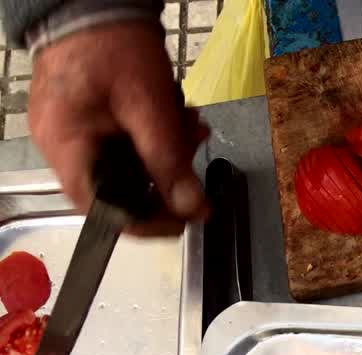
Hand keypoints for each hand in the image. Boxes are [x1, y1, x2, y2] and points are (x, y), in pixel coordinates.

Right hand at [29, 21, 209, 234]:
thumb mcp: (150, 107)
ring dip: (165, 152)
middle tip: (193, 155)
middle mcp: (62, 146)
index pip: (105, 212)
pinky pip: (124, 143)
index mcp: (68, 148)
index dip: (149, 221)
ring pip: (127, 166)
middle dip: (165, 176)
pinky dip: (154, 136)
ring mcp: (73, 132)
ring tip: (189, 128)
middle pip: (120, 189)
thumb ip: (169, 160)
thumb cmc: (114, 45)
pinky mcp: (88, 119)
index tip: (186, 218)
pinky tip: (174, 117)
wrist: (99, 2)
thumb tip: (190, 207)